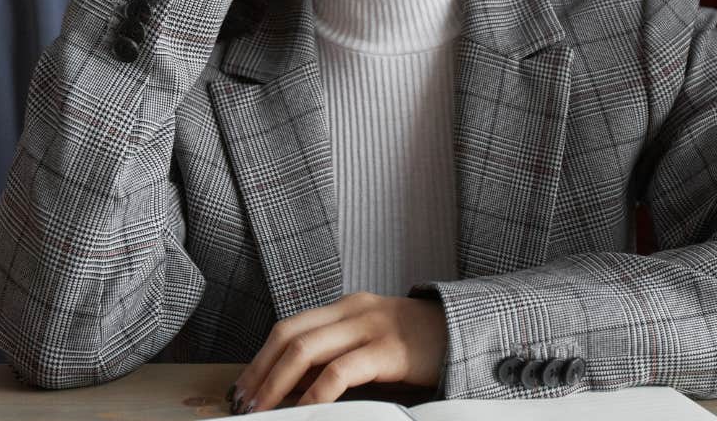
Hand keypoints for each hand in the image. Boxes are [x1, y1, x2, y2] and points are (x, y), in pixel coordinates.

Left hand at [230, 293, 445, 412]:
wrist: (472, 334)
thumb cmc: (421, 345)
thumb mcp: (374, 341)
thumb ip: (339, 354)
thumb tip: (294, 385)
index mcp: (346, 306)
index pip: (289, 327)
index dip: (261, 357)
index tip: (244, 386)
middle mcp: (354, 309)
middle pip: (289, 335)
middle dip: (260, 371)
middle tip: (244, 402)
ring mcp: (371, 327)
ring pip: (306, 350)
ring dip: (276, 384)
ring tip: (263, 410)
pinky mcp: (389, 351)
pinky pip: (340, 372)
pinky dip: (315, 394)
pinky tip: (304, 411)